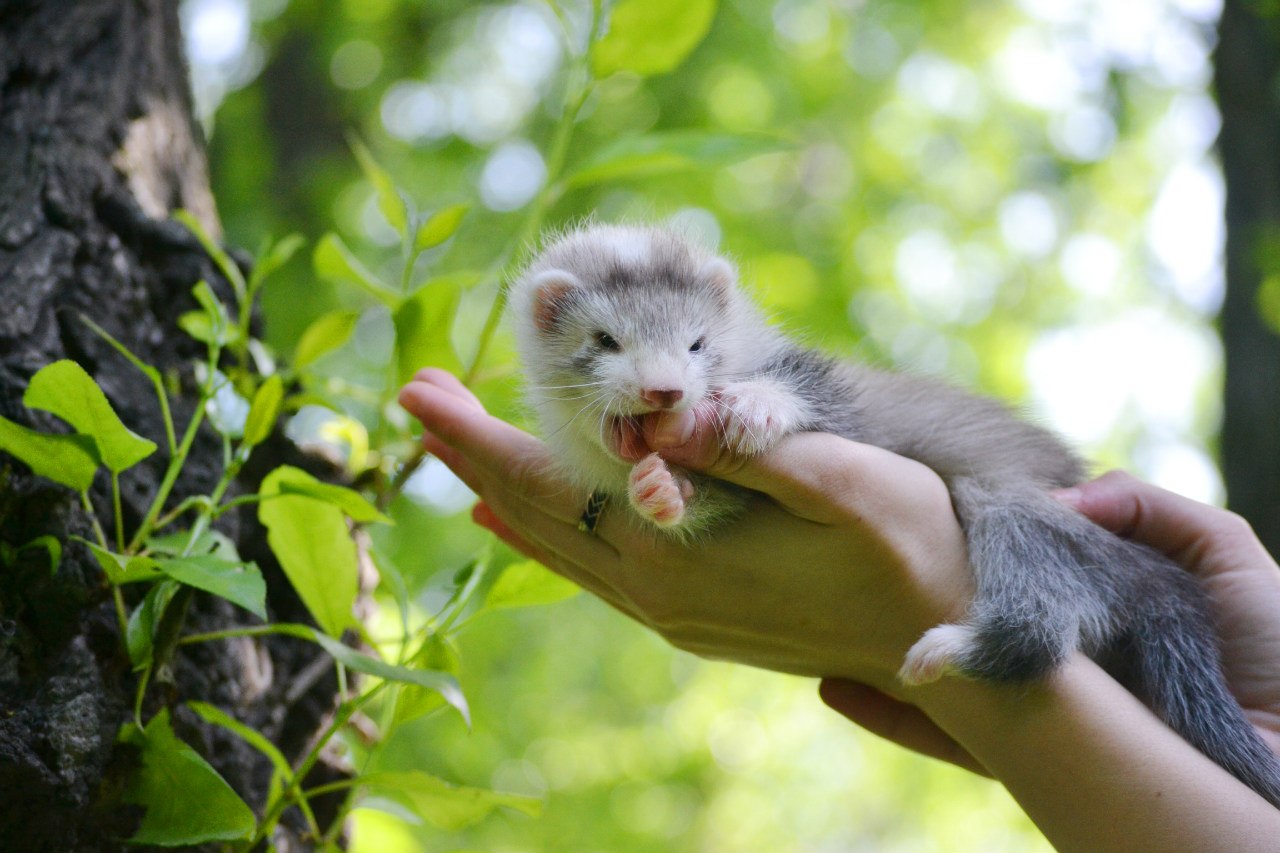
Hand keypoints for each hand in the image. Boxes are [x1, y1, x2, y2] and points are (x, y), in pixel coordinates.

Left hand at [397, 368, 972, 690]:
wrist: (951, 643)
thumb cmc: (914, 548)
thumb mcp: (843, 479)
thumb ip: (748, 444)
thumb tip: (658, 418)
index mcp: (677, 554)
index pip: (546, 485)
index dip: (478, 437)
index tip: (415, 388)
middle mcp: (658, 593)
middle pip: (535, 517)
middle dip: (471, 457)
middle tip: (414, 399)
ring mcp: (674, 613)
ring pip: (560, 548)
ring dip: (503, 495)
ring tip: (455, 456)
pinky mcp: (697, 619)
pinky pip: (596, 572)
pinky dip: (549, 537)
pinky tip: (525, 527)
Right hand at [821, 470, 1279, 769]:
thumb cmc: (1278, 655)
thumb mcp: (1225, 557)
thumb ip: (1149, 509)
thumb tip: (1062, 499)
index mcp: (1096, 605)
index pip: (1009, 570)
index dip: (959, 545)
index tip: (908, 509)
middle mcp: (1060, 658)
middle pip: (965, 618)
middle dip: (904, 595)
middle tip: (845, 560)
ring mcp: (1042, 712)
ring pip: (947, 679)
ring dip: (878, 653)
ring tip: (817, 625)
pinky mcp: (1036, 764)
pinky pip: (952, 739)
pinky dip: (892, 717)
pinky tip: (835, 688)